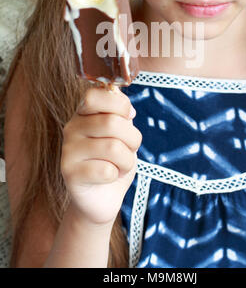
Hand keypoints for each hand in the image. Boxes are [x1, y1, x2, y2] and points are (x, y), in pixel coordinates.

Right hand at [61, 86, 141, 227]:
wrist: (103, 196)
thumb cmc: (114, 160)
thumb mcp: (123, 132)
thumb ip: (122, 114)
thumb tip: (127, 108)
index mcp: (84, 113)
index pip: (95, 95)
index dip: (119, 105)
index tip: (128, 117)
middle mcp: (71, 128)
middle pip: (112, 123)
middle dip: (132, 139)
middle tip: (129, 149)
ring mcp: (68, 150)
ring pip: (113, 147)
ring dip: (127, 160)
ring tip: (120, 165)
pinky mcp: (69, 173)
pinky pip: (106, 170)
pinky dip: (116, 175)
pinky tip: (108, 177)